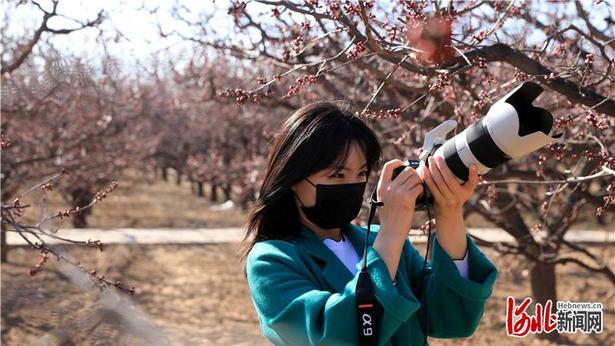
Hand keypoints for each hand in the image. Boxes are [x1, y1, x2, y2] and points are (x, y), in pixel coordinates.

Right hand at [373, 159, 423, 280]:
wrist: (391, 232)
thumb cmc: (389, 218)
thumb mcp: (383, 200)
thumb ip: (389, 188)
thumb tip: (400, 177)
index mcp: (382, 186)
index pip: (388, 166)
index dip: (398, 162)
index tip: (403, 164)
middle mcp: (389, 187)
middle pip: (407, 170)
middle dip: (415, 174)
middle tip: (417, 182)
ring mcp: (398, 192)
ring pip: (415, 178)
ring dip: (420, 182)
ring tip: (419, 190)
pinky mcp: (407, 199)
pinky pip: (419, 187)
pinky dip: (422, 190)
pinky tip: (420, 196)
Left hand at [417, 156, 478, 259]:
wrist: (448, 215)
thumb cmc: (458, 198)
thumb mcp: (468, 191)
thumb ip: (472, 179)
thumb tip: (473, 165)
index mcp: (464, 192)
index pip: (470, 183)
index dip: (472, 174)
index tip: (471, 165)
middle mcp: (455, 196)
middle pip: (448, 179)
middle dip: (442, 167)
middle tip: (436, 157)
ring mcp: (445, 199)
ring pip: (438, 183)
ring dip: (432, 170)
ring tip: (429, 161)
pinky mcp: (436, 200)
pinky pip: (431, 187)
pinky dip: (427, 178)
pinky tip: (423, 170)